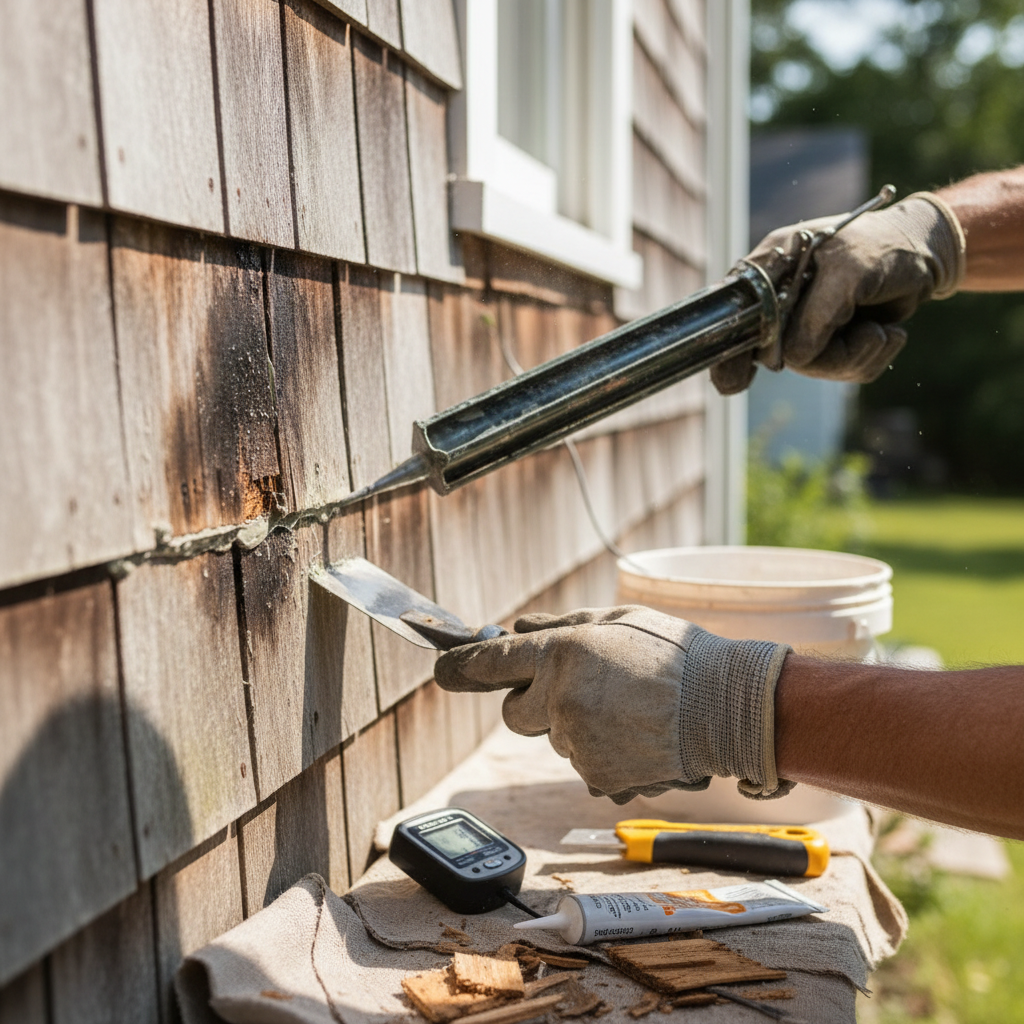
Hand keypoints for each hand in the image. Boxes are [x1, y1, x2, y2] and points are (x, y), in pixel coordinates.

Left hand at [434, 606, 791, 804]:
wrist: (727, 708)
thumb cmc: (677, 655)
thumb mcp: (617, 620)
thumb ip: (559, 625)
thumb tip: (517, 628)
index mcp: (563, 654)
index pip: (492, 662)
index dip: (461, 666)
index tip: (441, 669)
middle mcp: (562, 701)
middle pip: (515, 714)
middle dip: (533, 702)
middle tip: (579, 688)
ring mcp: (578, 745)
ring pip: (556, 738)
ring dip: (578, 726)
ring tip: (629, 710)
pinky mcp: (597, 778)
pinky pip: (584, 765)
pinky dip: (602, 753)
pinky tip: (637, 736)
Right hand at [711, 192, 965, 394]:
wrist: (927, 255)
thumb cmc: (885, 247)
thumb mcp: (852, 271)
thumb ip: (819, 312)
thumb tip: (794, 357)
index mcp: (770, 270)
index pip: (735, 315)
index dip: (729, 350)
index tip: (733, 381)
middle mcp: (780, 301)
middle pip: (777, 353)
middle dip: (826, 354)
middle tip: (868, 336)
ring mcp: (804, 325)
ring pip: (814, 367)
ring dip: (856, 355)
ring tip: (881, 329)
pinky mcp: (829, 343)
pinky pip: (840, 371)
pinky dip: (870, 358)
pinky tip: (885, 333)